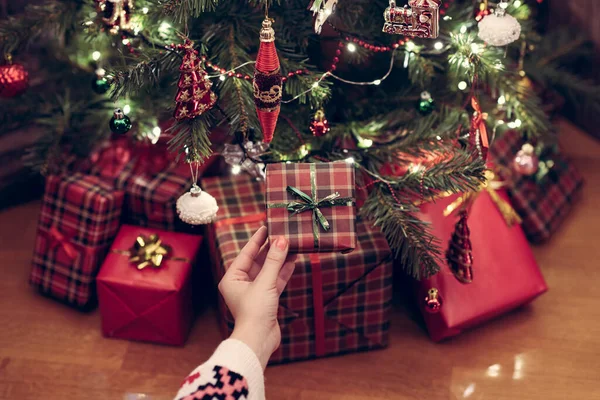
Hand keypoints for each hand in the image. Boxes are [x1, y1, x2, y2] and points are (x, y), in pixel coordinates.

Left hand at [218, 226, 295, 368]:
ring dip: (279, 259)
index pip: (246, 253)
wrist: (259, 340)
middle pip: (257, 261)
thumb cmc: (254, 312)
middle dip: (271, 249)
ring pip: (268, 270)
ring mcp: (254, 292)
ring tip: (291, 245)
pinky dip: (283, 271)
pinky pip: (275, 281)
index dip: (257, 240)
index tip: (266, 227)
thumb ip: (274, 260)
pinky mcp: (266, 300)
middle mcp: (241, 284)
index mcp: (232, 279)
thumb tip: (282, 240)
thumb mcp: (265, 282)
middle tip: (282, 234)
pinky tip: (292, 260)